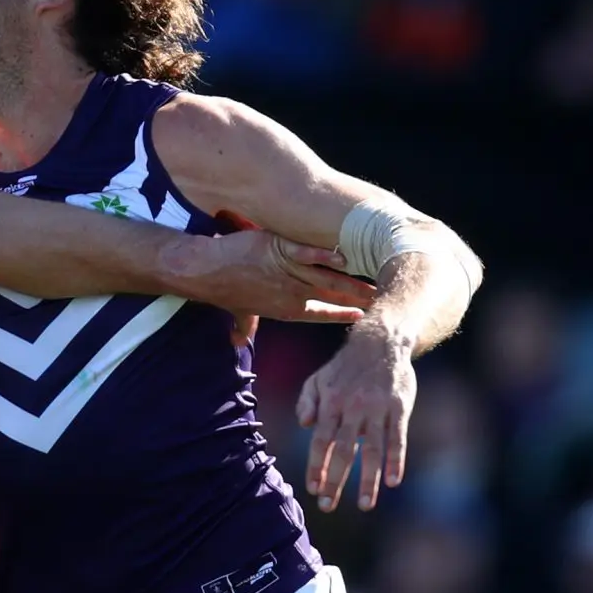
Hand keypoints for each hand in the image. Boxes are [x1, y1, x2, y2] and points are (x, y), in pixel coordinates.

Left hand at [164, 230, 372, 322]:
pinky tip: (344, 258)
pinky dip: (323, 256)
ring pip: (326, 278)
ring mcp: (287, 272)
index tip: (365, 315)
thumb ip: (243, 327)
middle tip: (384, 298)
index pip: (323, 313)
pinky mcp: (279, 251)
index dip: (344, 314)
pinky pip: (306, 255)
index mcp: (287, 309)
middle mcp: (292, 294)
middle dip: (359, 298)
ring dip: (351, 280)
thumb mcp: (238, 312)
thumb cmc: (224, 291)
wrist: (207, 272)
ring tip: (374, 281)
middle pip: (332, 296)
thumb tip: (236, 342)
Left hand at [297, 322, 415, 511]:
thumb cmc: (345, 367)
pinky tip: (393, 482)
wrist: (381, 341)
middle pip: (343, 451)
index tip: (313, 489)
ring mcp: (377, 409)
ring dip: (368, 480)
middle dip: (335, 481)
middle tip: (328, 506)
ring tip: (365, 505)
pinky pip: (398, 438)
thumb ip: (306, 401)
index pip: (320, 441)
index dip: (316, 466)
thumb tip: (303, 425)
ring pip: (372, 449)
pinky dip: (396, 460)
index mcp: (331, 404)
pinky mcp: (399, 408)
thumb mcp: (318, 379)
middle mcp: (353, 409)